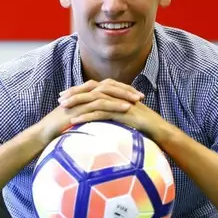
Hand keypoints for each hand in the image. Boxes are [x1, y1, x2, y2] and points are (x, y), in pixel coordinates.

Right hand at [35, 80, 137, 144]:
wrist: (44, 133)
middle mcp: (84, 92)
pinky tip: (126, 108)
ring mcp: (82, 98)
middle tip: (141, 95)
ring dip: (124, 95)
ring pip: (107, 92)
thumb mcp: (80, 119)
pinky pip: (101, 103)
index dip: (122, 90)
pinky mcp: (81, 107)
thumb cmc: (61, 129)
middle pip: (109, 85)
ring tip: (138, 100)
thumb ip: (91, 116)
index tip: (136, 96)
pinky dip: (115, 104)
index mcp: (85, 93)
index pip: (107, 87)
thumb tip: (104, 119)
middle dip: (126, 90)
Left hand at [59, 79, 174, 144]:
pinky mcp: (121, 112)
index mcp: (116, 93)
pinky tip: (75, 120)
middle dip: (74, 93)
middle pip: (91, 89)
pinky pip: (101, 113)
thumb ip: (112, 111)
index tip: (65, 96)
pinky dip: (86, 116)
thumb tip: (99, 114)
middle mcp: (117, 94)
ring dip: (77, 102)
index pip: (94, 87)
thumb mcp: (124, 115)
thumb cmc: (142, 125)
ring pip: (94, 99)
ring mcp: (119, 102)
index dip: (78, 90)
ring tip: (63, 108)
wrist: (158, 129)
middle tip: (59, 98)